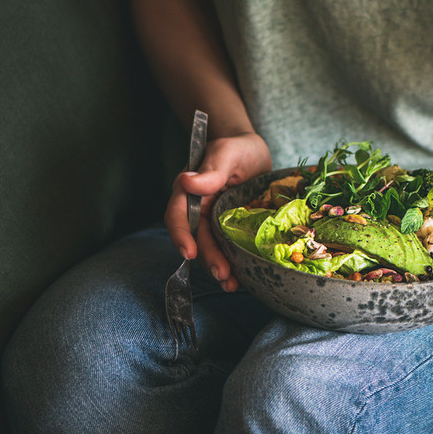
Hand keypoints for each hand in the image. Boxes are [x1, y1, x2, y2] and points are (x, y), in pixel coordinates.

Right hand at [166, 132, 271, 291]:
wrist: (254, 152)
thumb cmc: (237, 148)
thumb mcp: (226, 154)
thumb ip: (210, 171)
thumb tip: (186, 181)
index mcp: (190, 192)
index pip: (178, 215)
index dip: (182, 235)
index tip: (190, 252)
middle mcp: (197, 210)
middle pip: (197, 238)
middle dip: (208, 259)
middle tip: (223, 276)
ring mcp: (213, 221)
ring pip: (211, 248)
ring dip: (219, 267)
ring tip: (232, 285)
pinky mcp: (229, 229)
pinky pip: (227, 248)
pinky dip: (233, 263)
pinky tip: (242, 277)